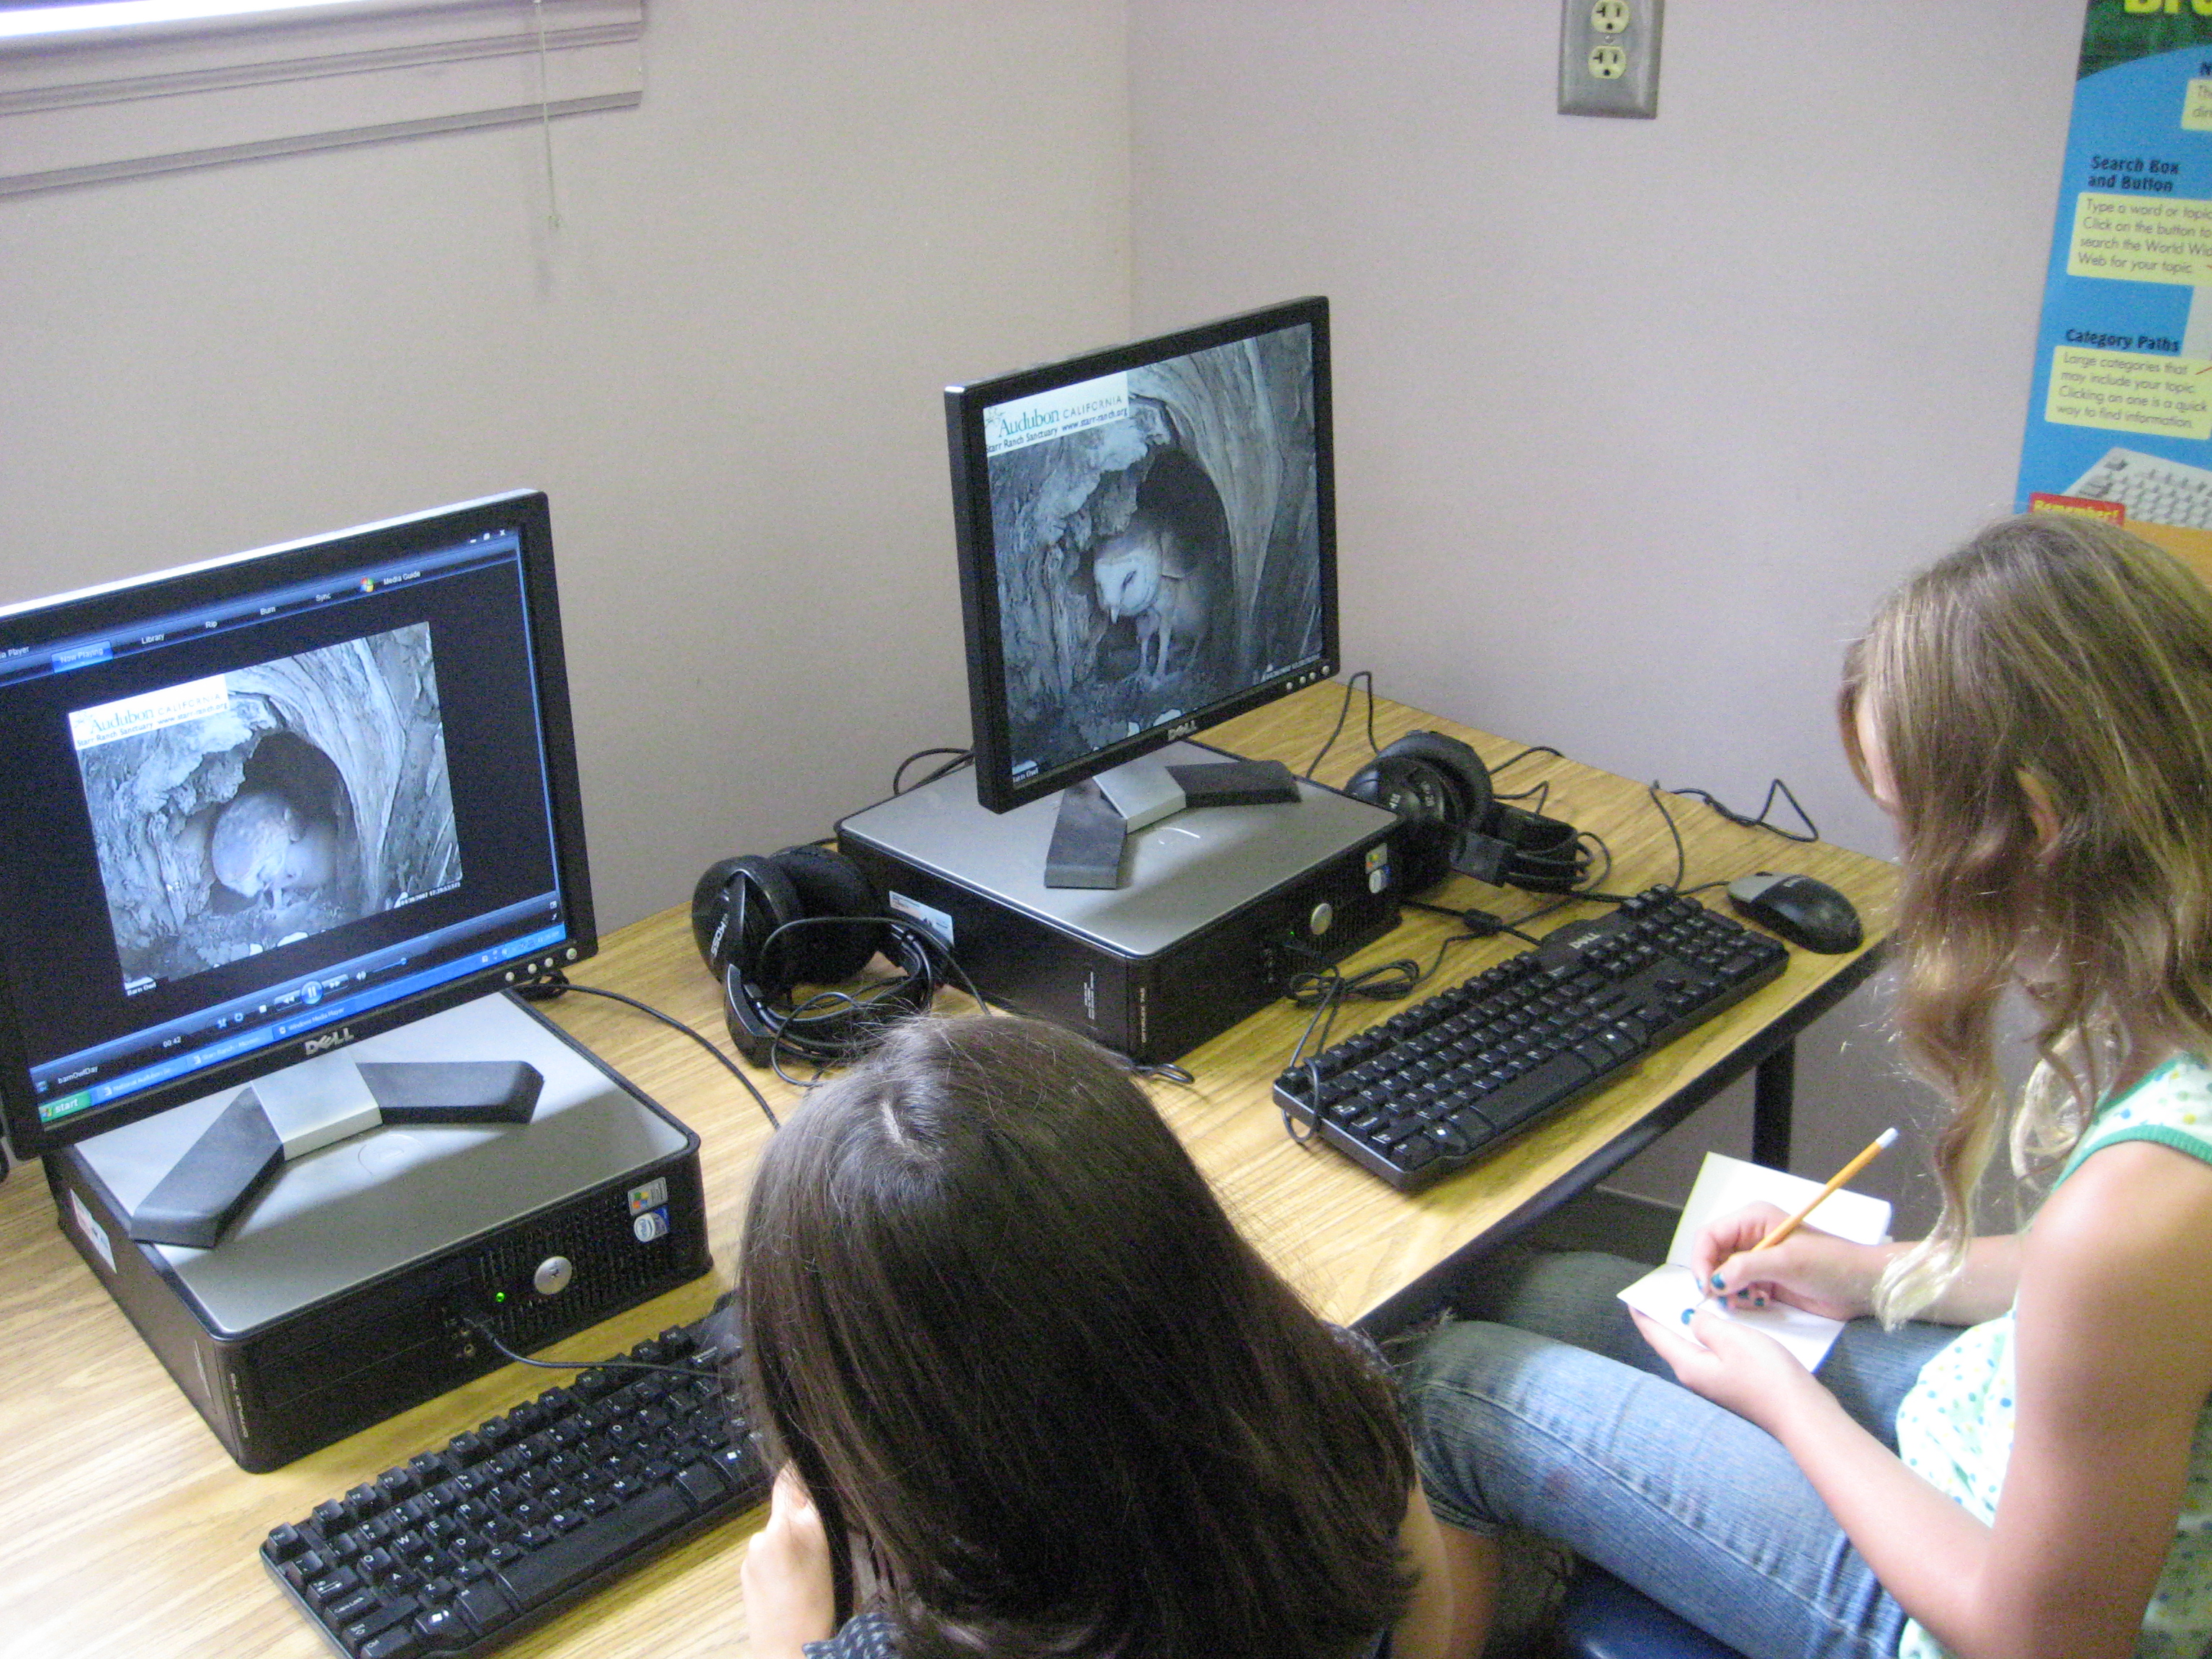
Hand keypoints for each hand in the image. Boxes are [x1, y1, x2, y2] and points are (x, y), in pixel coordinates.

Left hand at [742, 1466, 836, 1658]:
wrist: (788, 1647)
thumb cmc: (818, 1602)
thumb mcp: (828, 1550)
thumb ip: (815, 1513)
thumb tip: (810, 1480)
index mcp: (791, 1522)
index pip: (789, 1477)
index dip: (797, 1469)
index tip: (809, 1463)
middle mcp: (766, 1530)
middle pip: (783, 1508)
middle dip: (798, 1516)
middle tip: (818, 1541)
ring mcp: (752, 1552)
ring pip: (775, 1532)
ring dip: (787, 1541)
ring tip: (804, 1570)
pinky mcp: (745, 1571)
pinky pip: (765, 1553)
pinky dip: (777, 1560)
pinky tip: (789, 1582)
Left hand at [1629, 1303, 1830, 1435]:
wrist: (1802, 1413)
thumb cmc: (1766, 1375)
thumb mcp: (1733, 1339)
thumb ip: (1706, 1325)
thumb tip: (1691, 1319)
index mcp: (1689, 1365)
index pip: (1656, 1336)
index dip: (1644, 1314)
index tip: (1634, 1297)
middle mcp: (1697, 1377)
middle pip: (1673, 1341)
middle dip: (1665, 1317)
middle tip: (1662, 1292)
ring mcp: (1716, 1383)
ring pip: (1695, 1347)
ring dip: (1690, 1324)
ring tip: (1688, 1300)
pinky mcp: (1735, 1384)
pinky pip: (1714, 1353)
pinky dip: (1711, 1335)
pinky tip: (1720, 1323)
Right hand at [1690, 1202, 1885, 1321]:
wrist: (1863, 1286)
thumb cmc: (1829, 1265)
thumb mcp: (1786, 1262)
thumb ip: (1746, 1268)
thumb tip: (1713, 1282)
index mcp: (1753, 1220)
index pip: (1710, 1236)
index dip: (1702, 1259)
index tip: (1706, 1286)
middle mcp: (1751, 1237)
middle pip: (1713, 1257)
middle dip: (1715, 1279)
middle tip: (1724, 1300)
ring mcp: (1759, 1261)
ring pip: (1724, 1276)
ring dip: (1729, 1292)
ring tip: (1747, 1302)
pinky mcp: (1767, 1281)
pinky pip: (1740, 1290)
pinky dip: (1743, 1299)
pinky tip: (1760, 1303)